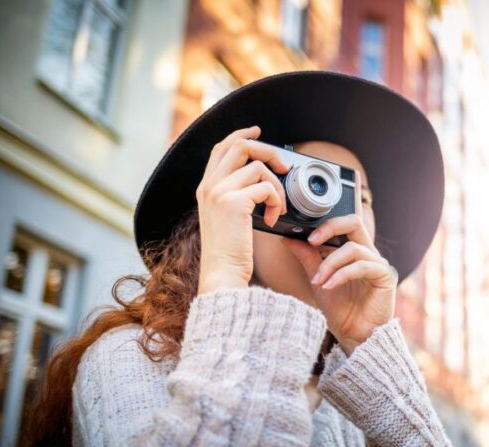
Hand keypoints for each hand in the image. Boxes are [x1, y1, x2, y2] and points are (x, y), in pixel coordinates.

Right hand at [196, 125, 289, 293]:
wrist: (222, 273)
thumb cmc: (229, 252)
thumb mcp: (226, 218)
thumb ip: (236, 196)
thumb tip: (260, 178)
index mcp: (205, 188)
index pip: (220, 147)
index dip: (240, 134)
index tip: (258, 131)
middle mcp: (209, 186)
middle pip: (240, 145)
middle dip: (267, 151)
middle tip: (283, 167)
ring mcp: (219, 192)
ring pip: (258, 167)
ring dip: (277, 186)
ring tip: (277, 207)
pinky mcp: (233, 202)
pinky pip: (267, 187)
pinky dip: (277, 201)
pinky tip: (273, 218)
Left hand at [282, 214, 398, 354]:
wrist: (355, 337)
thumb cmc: (341, 311)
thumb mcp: (318, 280)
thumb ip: (307, 258)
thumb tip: (288, 238)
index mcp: (355, 252)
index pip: (344, 224)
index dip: (325, 224)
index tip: (303, 235)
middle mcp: (369, 254)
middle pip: (354, 221)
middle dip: (330, 228)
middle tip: (311, 241)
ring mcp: (378, 264)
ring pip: (353, 249)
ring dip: (330, 264)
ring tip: (317, 281)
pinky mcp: (385, 276)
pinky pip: (362, 266)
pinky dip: (341, 275)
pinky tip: (329, 287)